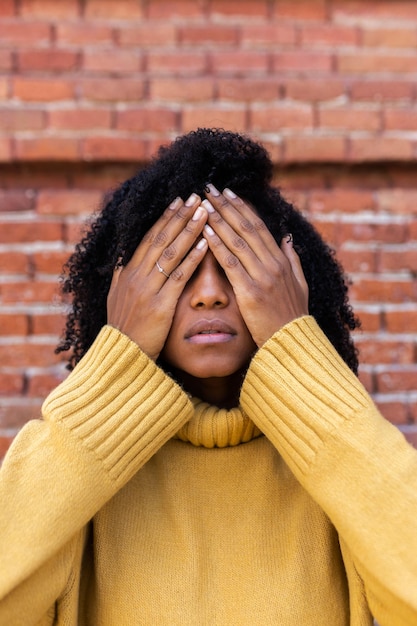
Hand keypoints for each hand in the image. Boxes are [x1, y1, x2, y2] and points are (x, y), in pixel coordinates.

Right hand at [107, 194, 207, 359]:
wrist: (121, 356)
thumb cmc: (123, 330)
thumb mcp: (116, 298)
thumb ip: (121, 277)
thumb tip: (123, 260)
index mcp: (127, 272)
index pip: (149, 238)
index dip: (165, 218)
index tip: (179, 201)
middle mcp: (136, 275)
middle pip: (161, 238)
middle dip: (180, 216)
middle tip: (197, 196)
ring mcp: (147, 288)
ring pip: (171, 252)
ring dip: (189, 230)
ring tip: (205, 212)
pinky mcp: (160, 304)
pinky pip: (179, 276)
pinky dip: (193, 258)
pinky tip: (206, 244)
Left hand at [201, 185, 308, 346]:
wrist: (292, 343)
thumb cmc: (293, 317)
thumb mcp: (300, 286)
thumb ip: (293, 260)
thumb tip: (287, 239)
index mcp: (282, 261)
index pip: (259, 227)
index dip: (242, 208)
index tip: (228, 193)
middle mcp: (273, 264)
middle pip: (247, 228)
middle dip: (227, 206)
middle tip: (210, 189)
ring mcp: (262, 277)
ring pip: (238, 241)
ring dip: (220, 220)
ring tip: (204, 204)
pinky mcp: (250, 292)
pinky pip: (231, 264)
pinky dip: (218, 246)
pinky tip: (205, 233)